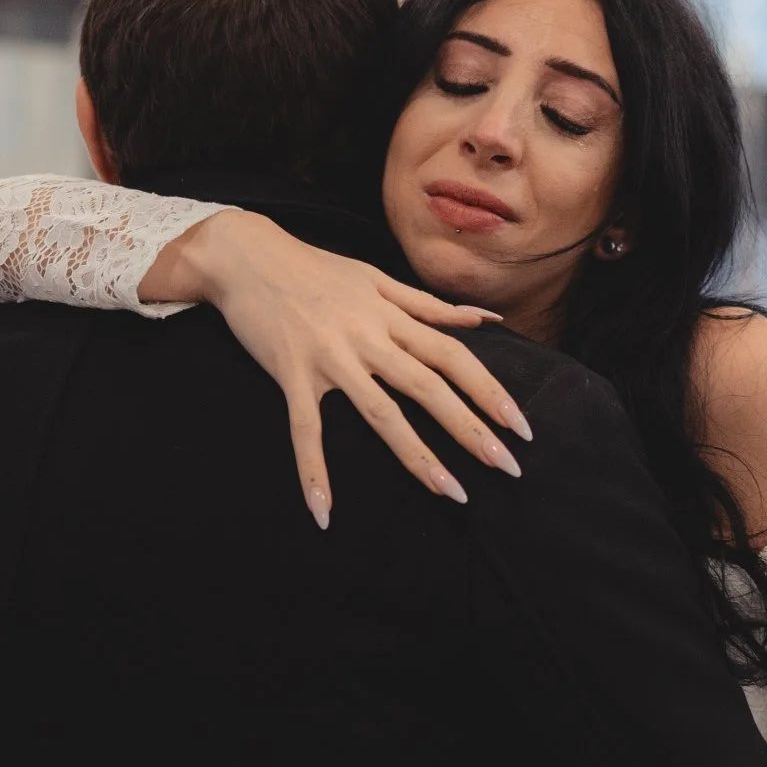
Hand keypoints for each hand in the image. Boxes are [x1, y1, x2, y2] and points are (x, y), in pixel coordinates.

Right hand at [174, 210, 532, 526]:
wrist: (246, 256)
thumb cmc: (314, 268)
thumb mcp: (376, 278)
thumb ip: (428, 304)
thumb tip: (483, 319)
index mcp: (391, 316)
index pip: (453, 356)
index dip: (489, 390)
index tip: (520, 425)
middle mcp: (368, 338)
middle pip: (429, 388)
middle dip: (472, 428)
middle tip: (507, 466)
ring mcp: (330, 359)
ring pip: (382, 413)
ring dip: (418, 455)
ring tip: (451, 491)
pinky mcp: (291, 375)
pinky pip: (306, 429)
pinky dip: (313, 470)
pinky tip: (323, 511)